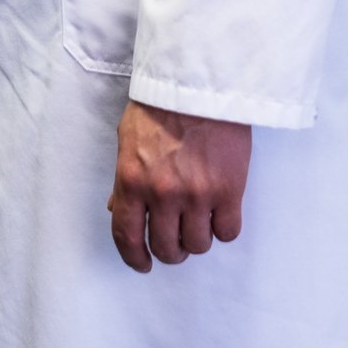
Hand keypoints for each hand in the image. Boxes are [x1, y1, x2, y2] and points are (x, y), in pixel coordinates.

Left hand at [108, 101, 251, 271]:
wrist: (199, 83)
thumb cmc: (160, 106)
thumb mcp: (127, 138)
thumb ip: (123, 178)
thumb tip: (117, 208)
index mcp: (131, 180)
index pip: (126, 235)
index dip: (134, 257)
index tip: (143, 264)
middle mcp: (162, 194)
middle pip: (166, 248)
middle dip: (170, 250)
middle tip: (176, 240)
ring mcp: (197, 194)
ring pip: (198, 245)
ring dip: (198, 238)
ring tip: (199, 220)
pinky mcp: (229, 191)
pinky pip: (228, 232)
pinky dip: (224, 228)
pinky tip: (220, 213)